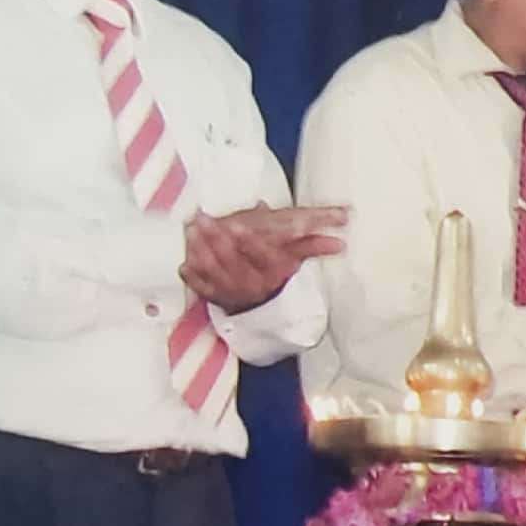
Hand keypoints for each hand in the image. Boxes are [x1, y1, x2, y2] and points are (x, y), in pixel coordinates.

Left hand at [183, 205, 347, 313]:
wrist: (259, 305)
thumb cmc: (276, 272)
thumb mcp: (295, 259)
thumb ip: (312, 246)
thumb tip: (340, 241)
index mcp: (273, 271)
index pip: (264, 257)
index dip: (250, 243)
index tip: (237, 225)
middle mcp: (253, 284)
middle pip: (235, 262)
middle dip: (218, 241)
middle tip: (203, 220)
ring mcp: (232, 292)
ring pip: (216, 273)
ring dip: (202, 252)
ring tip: (192, 231)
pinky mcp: (215, 297)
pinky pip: (203, 288)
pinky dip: (194, 276)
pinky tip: (185, 261)